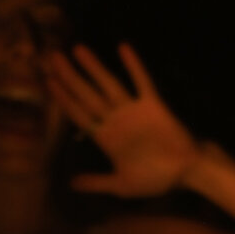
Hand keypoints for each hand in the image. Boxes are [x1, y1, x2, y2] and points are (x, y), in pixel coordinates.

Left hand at [45, 43, 199, 197]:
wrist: (186, 173)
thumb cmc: (155, 179)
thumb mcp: (122, 185)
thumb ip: (97, 182)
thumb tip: (71, 184)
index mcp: (106, 138)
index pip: (80, 114)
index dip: (64, 99)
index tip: (48, 82)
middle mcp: (116, 120)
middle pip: (88, 95)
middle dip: (70, 77)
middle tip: (52, 57)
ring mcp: (133, 111)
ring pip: (109, 85)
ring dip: (94, 68)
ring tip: (78, 49)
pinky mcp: (153, 105)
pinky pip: (141, 82)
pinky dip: (133, 66)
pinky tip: (123, 48)